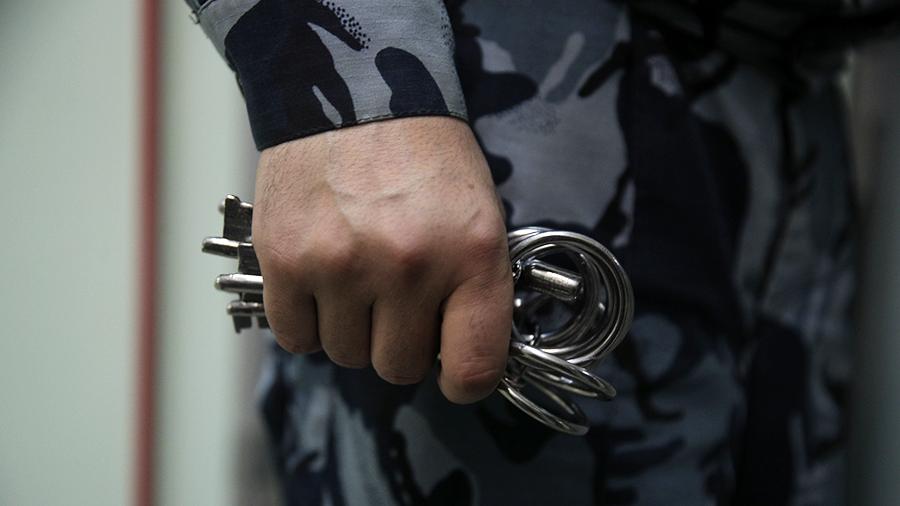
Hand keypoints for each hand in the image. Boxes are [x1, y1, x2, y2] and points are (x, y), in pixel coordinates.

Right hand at [252, 116, 512, 402]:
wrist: (355, 93)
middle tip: (395, 298)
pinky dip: (308, 320)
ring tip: (357, 277)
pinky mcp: (285, 260)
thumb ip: (473, 291)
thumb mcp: (479, 215)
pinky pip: (296, 338)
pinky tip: (321, 281)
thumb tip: (454, 359)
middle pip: (397, 367)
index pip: (473, 368)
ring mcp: (341, 266)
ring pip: (345, 354)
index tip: (453, 370)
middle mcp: (407, 267)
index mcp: (471, 255)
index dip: (463, 380)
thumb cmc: (425, 158)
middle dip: (398, 341)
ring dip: (352, 328)